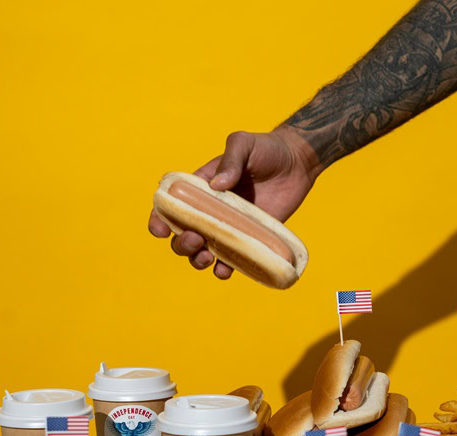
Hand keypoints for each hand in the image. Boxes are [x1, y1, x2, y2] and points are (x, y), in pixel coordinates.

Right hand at [149, 126, 320, 278]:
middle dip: (181, 244)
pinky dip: (223, 270)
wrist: (298, 163)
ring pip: (202, 252)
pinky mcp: (249, 240)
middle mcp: (210, 211)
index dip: (159, 219)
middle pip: (182, 236)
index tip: (160, 229)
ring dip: (196, 260)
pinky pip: (231, 261)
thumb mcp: (244, 144)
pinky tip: (225, 270)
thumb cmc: (266, 149)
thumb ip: (230, 160)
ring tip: (207, 258)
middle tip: (196, 239)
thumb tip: (217, 186)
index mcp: (200, 189)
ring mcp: (228, 228)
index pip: (170, 206)